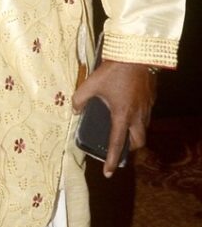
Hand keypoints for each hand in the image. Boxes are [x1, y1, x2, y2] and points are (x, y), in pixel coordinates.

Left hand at [71, 58, 156, 176]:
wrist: (137, 53)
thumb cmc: (114, 70)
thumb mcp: (91, 84)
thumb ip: (79, 99)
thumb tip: (74, 110)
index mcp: (122, 115)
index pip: (117, 144)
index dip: (112, 160)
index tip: (108, 173)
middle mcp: (137, 115)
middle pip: (138, 142)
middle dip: (129, 149)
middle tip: (119, 148)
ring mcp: (147, 107)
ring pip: (144, 129)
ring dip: (135, 134)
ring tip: (123, 130)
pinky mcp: (152, 98)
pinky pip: (147, 115)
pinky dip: (140, 119)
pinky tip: (130, 110)